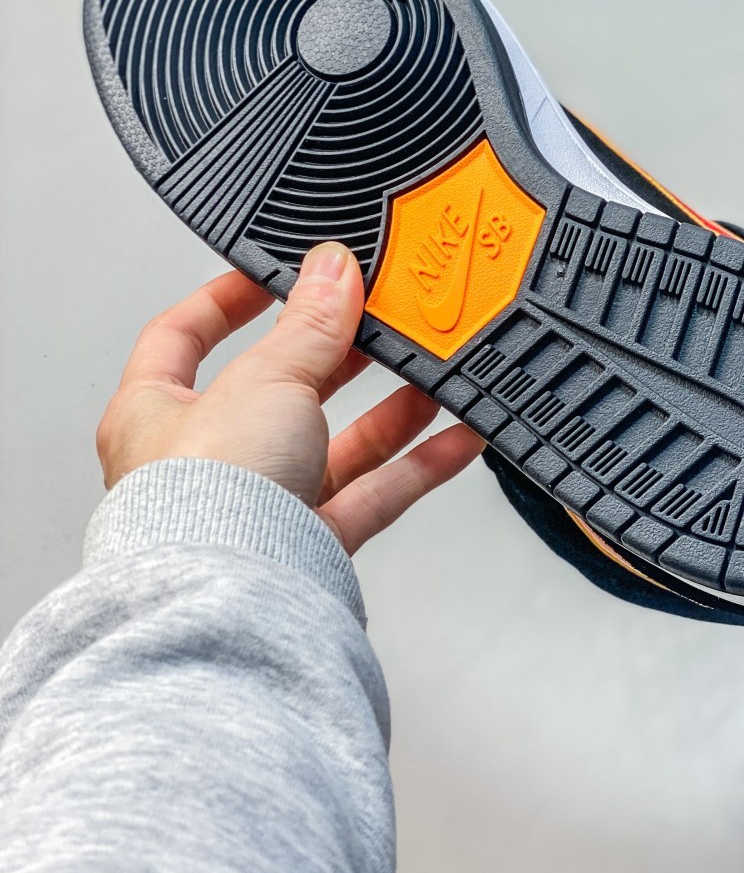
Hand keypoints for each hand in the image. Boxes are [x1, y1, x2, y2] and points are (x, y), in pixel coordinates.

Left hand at [95, 242, 484, 552]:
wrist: (232, 602)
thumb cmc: (204, 500)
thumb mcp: (266, 379)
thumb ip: (309, 324)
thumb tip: (330, 270)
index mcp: (155, 411)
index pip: (182, 335)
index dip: (225, 298)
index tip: (275, 274)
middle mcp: (202, 462)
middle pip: (277, 389)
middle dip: (334, 355)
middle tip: (378, 320)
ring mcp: (258, 506)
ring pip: (333, 445)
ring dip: (389, 409)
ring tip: (434, 371)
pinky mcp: (308, 547)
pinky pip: (371, 496)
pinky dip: (417, 466)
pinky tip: (457, 437)